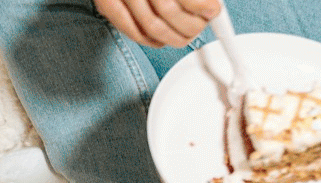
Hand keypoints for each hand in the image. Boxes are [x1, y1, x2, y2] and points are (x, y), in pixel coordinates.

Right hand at [95, 0, 217, 48]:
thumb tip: (209, 6)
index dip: (202, 7)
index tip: (213, 12)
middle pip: (168, 11)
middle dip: (190, 25)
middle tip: (201, 25)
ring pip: (151, 26)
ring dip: (173, 36)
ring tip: (186, 35)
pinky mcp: (107, 4)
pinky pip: (129, 29)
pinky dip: (149, 40)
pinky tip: (162, 40)